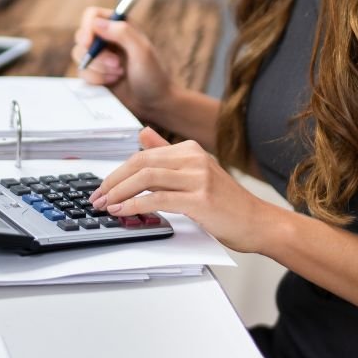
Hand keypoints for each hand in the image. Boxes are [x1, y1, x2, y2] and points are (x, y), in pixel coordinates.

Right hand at [71, 6, 173, 121]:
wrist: (154, 104)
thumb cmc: (154, 76)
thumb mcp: (143, 52)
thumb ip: (122, 33)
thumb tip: (96, 23)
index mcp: (120, 26)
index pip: (92, 15)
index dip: (87, 27)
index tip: (89, 43)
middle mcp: (107, 38)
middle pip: (82, 36)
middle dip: (96, 54)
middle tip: (116, 64)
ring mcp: (99, 56)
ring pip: (79, 55)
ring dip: (98, 68)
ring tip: (118, 74)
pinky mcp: (94, 72)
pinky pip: (82, 72)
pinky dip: (95, 79)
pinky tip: (112, 81)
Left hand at [88, 128, 272, 252]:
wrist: (260, 223)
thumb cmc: (227, 203)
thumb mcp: (196, 171)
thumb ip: (167, 153)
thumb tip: (142, 134)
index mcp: (189, 149)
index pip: (142, 155)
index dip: (118, 171)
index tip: (103, 187)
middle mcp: (193, 158)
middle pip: (140, 163)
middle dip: (113, 181)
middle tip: (97, 197)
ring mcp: (198, 177)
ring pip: (145, 178)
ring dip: (119, 192)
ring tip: (106, 205)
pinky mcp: (200, 199)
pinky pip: (158, 199)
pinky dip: (135, 205)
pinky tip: (123, 212)